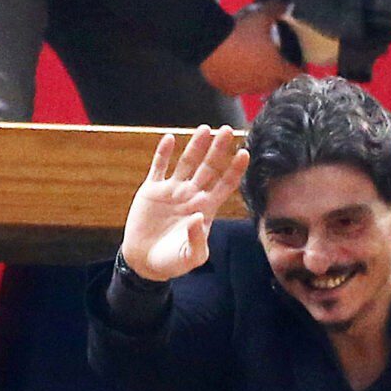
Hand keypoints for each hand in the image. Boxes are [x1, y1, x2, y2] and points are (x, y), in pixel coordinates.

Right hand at [121, 125, 248, 280]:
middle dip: (218, 150)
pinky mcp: (152, 190)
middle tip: (228, 130)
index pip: (225, 184)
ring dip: (195, 146)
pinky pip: (159, 167)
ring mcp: (172, 190)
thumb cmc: (173, 261)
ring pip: (187, 162)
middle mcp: (192, 195)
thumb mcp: (190, 257)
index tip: (244, 153)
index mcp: (206, 208)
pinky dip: (163, 153)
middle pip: (209, 167)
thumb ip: (197, 239)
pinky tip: (169, 138)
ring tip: (205, 128)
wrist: (145, 262)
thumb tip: (198, 216)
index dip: (234, 170)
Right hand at [200, 0, 303, 94]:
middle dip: (278, 76)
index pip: (296, 76)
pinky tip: (235, 72)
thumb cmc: (242, 32)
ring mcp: (245, 89)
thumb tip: (287, 5)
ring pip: (257, 88)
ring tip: (254, 68)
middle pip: (276, 84)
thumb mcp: (262, 17)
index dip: (300, 72)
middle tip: (274, 65)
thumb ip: (277, 11)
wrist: (211, 44)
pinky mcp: (228, 90)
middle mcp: (263, 83)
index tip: (299, 68)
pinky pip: (237, 88)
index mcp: (276, 69)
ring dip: (258, 80)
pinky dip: (238, 82)